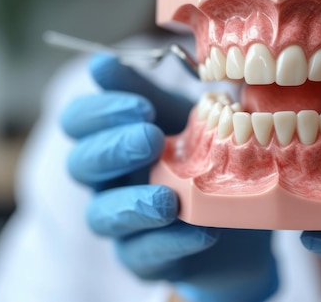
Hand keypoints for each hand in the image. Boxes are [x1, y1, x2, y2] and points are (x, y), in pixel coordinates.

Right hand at [62, 54, 277, 301]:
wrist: (241, 217)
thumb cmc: (205, 157)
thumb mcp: (185, 117)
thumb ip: (149, 93)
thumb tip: (101, 62)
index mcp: (114, 138)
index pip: (79, 121)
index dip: (99, 111)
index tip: (139, 104)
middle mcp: (109, 180)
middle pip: (82, 165)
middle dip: (113, 148)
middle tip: (150, 137)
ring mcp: (123, 222)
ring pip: (102, 216)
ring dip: (134, 204)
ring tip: (168, 199)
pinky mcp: (144, 258)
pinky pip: (143, 254)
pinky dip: (170, 242)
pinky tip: (200, 231)